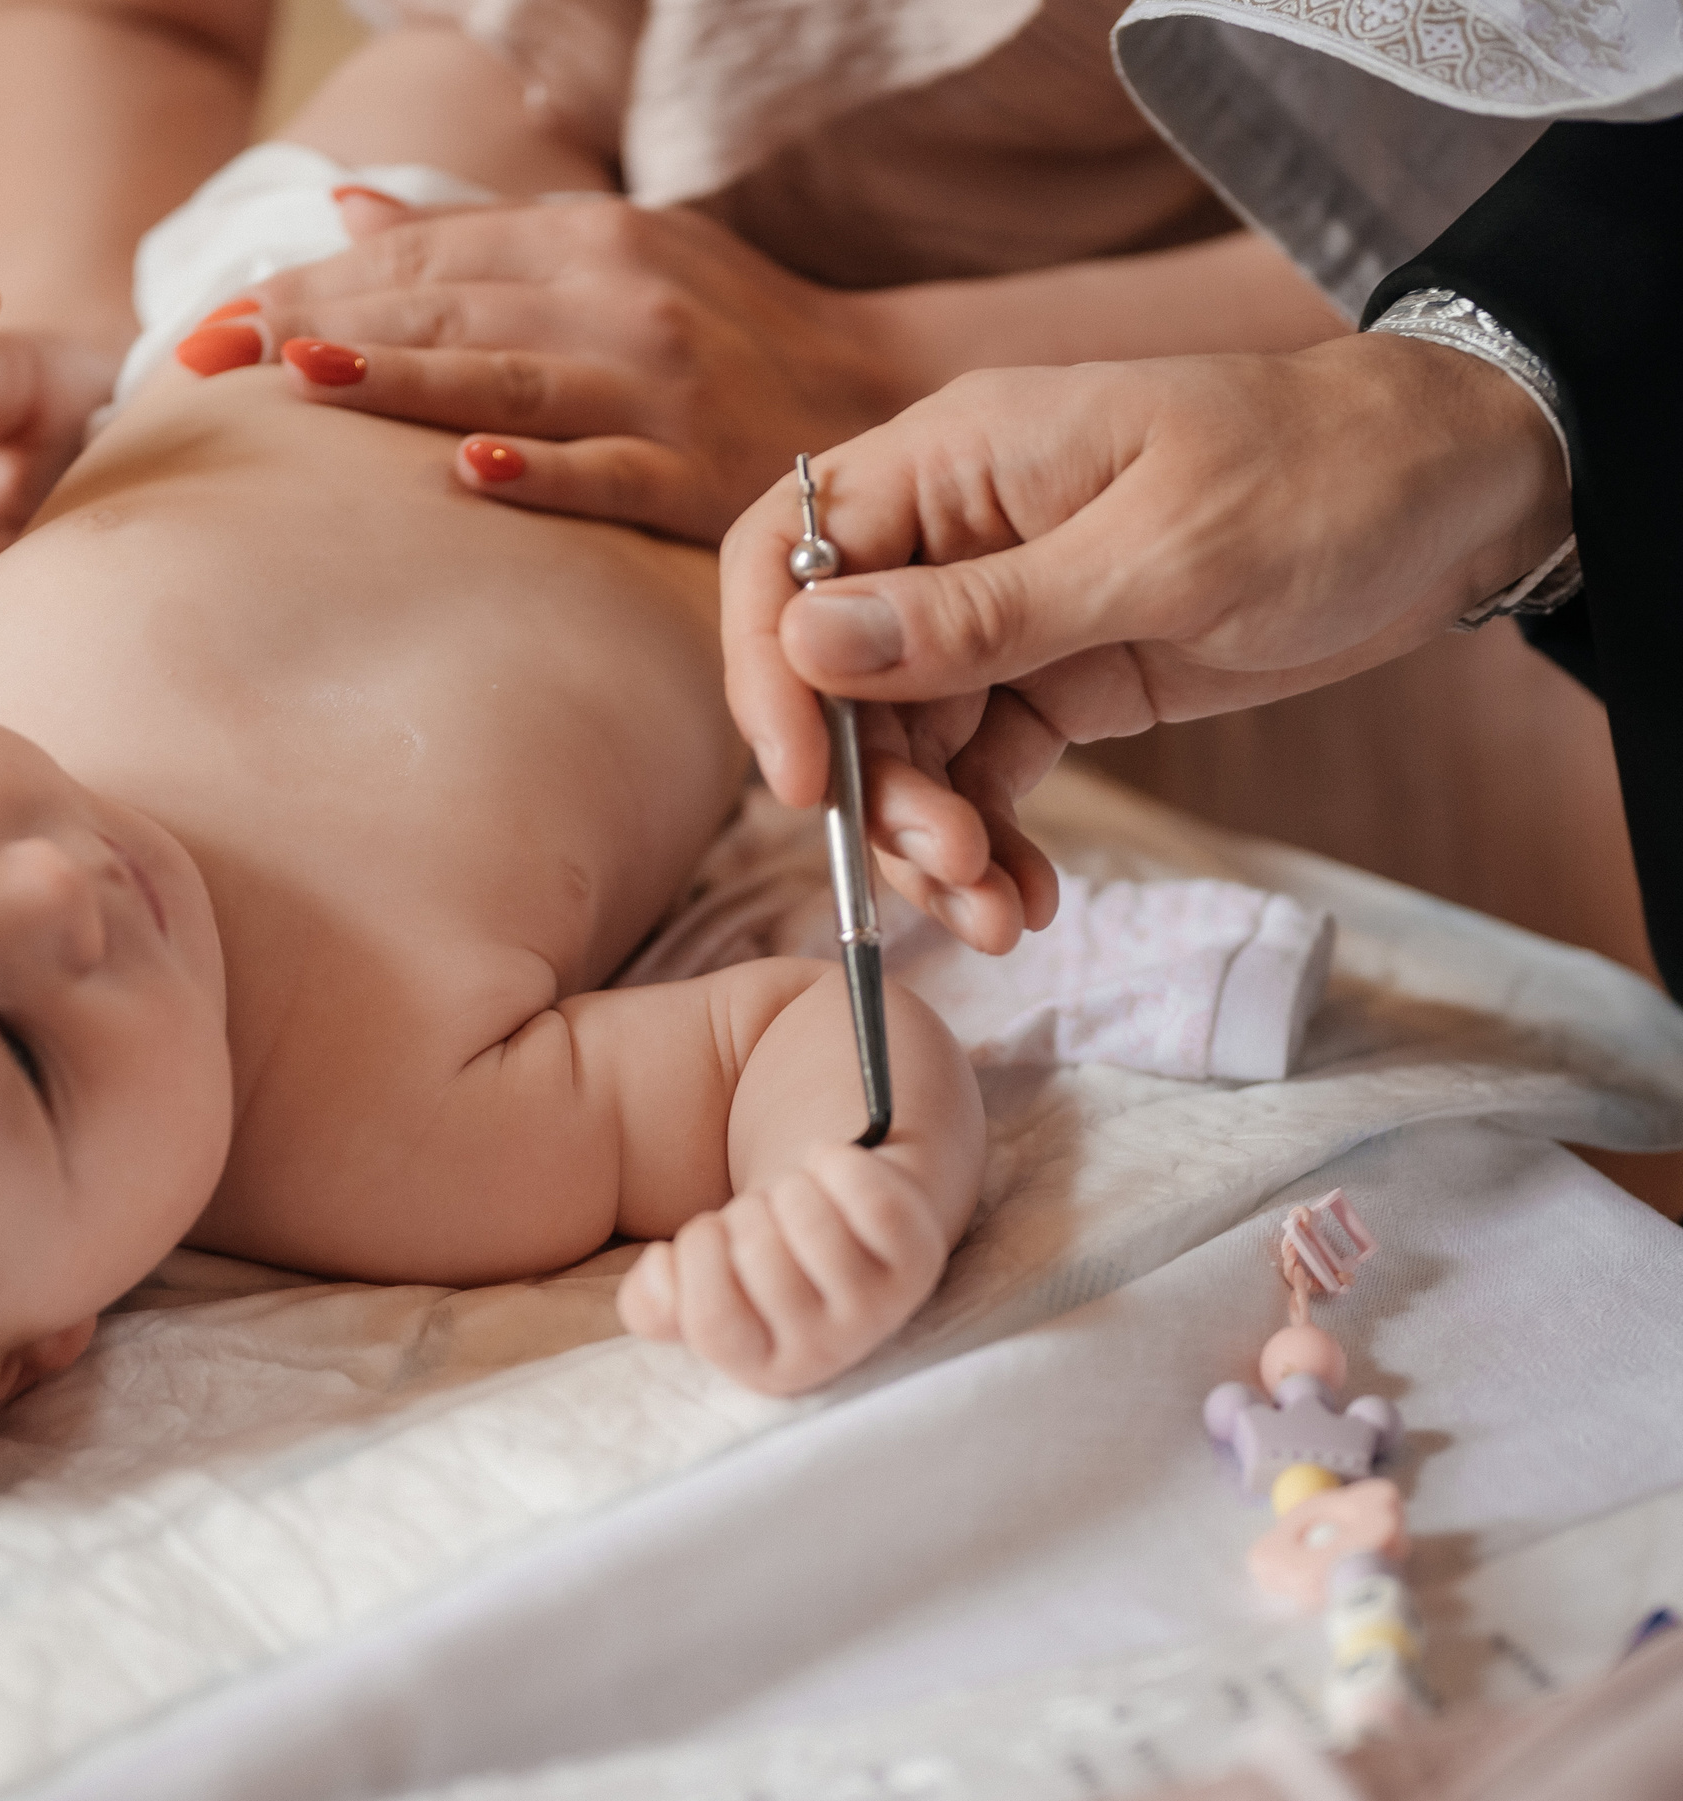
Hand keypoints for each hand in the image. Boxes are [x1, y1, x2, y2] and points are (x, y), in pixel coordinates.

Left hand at [215, 194, 908, 541]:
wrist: (881, 391)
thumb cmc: (726, 325)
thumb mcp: (614, 250)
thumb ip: (480, 238)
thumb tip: (343, 210)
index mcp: (582, 237)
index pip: (418, 259)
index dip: (306, 288)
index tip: (205, 325)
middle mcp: (614, 296)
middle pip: (440, 309)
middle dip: (312, 329)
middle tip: (198, 358)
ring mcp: (657, 384)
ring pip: (507, 376)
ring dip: (400, 378)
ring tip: (298, 378)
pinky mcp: (696, 470)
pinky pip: (608, 471)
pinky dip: (544, 469)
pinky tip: (473, 471)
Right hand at [617, 1144, 951, 1395]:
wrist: (854, 1225)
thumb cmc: (765, 1253)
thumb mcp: (701, 1284)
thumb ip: (654, 1299)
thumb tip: (660, 1275)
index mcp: (763, 1365)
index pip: (711, 1320)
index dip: (696, 1254)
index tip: (711, 1231)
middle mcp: (825, 1350)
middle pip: (759, 1257)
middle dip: (745, 1212)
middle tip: (761, 1215)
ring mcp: (879, 1307)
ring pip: (813, 1224)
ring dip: (791, 1187)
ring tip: (796, 1196)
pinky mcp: (920, 1259)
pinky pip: (872, 1200)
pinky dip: (840, 1163)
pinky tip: (830, 1167)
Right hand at [720, 336, 1573, 947]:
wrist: (1459, 498)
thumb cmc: (1322, 480)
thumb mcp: (1159, 553)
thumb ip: (980, 612)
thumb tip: (809, 642)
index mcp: (953, 461)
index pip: (785, 554)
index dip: (768, 671)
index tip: (805, 784)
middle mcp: (953, 537)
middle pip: (839, 678)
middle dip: (878, 790)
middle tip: (947, 870)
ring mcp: (1002, 614)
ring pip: (907, 744)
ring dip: (934, 839)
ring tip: (998, 912)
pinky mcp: (1056, 678)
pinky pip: (983, 772)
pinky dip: (993, 842)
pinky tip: (1030, 900)